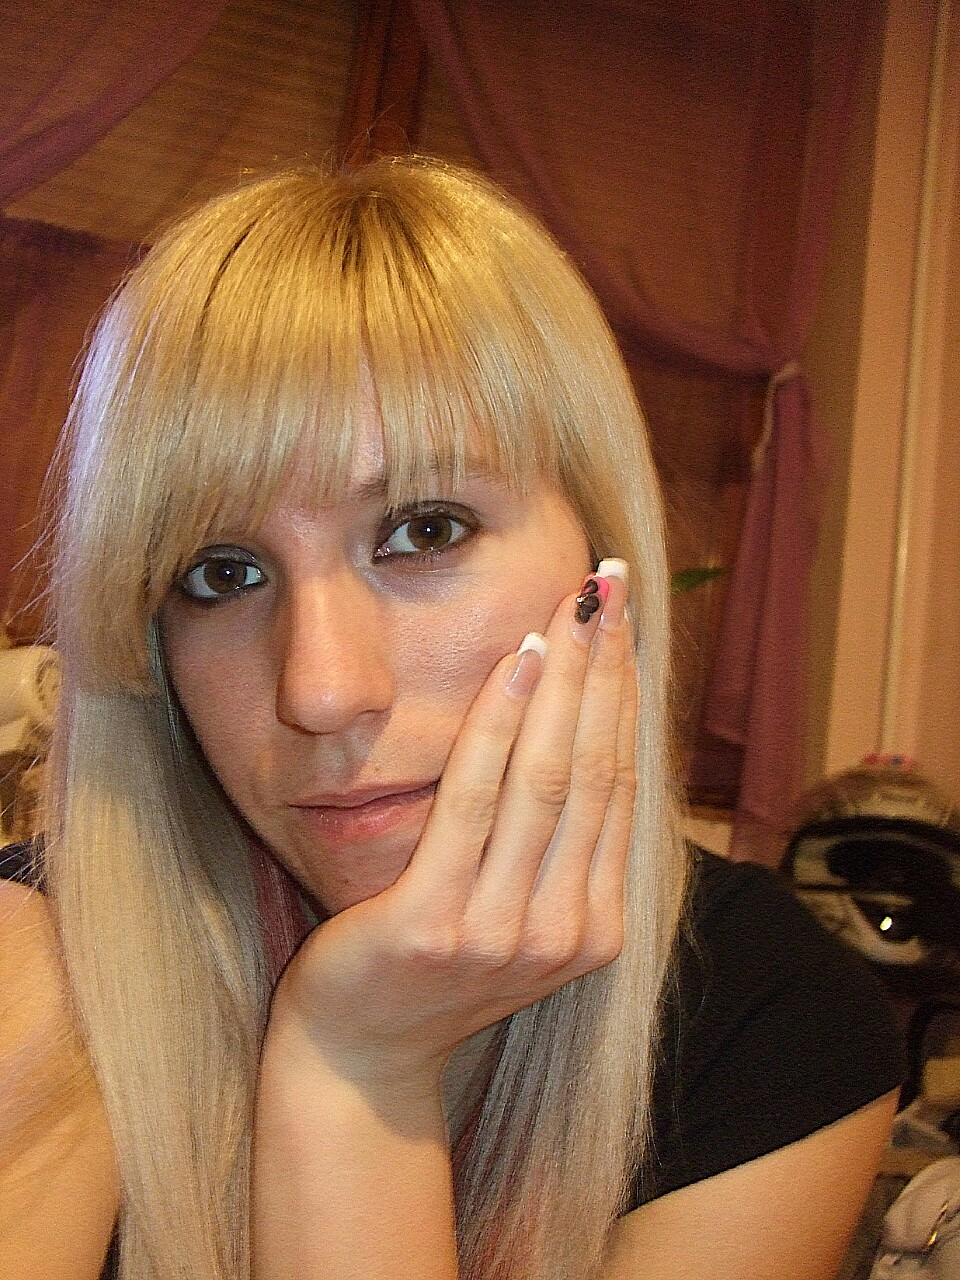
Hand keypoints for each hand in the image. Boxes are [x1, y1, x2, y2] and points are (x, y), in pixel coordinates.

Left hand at [266, 567, 636, 1095]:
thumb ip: (556, 845)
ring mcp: (506, 933)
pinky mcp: (438, 923)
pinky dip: (497, 726)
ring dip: (563, 682)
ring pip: (548, 778)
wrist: (360, 1052)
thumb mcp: (515, 910)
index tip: (624, 621)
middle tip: (609, 586)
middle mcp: (567, 932)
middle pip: (596, 770)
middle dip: (605, 669)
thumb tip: (586, 733)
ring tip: (570, 607)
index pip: (621, 785)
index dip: (626, 694)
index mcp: (599, 927)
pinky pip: (474, 802)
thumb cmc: (435, 966)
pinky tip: (514, 663)